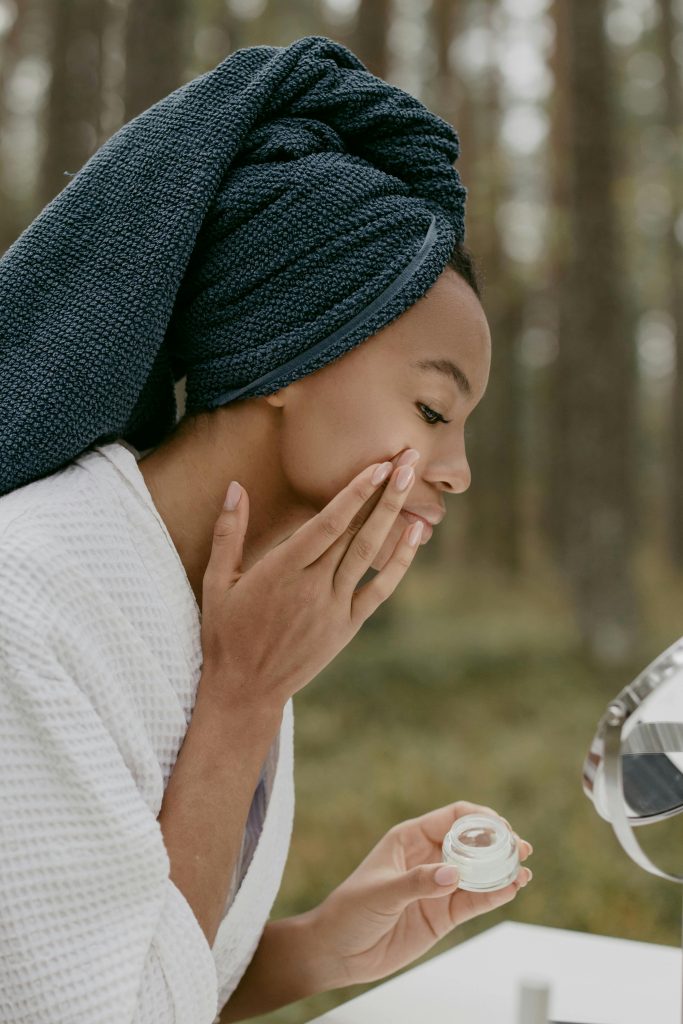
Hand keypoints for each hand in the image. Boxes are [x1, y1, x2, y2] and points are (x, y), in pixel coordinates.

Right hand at [198, 448, 422, 714]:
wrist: (245, 690)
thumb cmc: (226, 633)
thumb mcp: (217, 581)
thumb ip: (229, 533)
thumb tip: (236, 487)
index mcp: (281, 571)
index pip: (327, 523)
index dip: (355, 492)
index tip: (377, 465)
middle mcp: (313, 586)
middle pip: (357, 531)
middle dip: (385, 492)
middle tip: (408, 457)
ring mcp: (334, 607)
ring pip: (370, 553)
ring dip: (394, 515)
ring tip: (413, 482)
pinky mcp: (346, 626)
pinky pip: (379, 589)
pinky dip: (399, 561)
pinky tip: (414, 533)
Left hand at [308, 800, 532, 986]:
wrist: (338, 951)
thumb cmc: (349, 911)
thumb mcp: (380, 892)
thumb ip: (417, 883)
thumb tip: (453, 875)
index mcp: (410, 838)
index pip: (453, 817)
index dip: (480, 818)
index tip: (501, 826)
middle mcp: (429, 857)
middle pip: (472, 841)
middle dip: (498, 842)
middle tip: (520, 848)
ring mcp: (439, 886)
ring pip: (479, 872)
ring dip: (502, 869)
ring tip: (523, 871)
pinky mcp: (443, 914)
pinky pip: (474, 901)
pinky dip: (495, 895)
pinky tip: (512, 889)